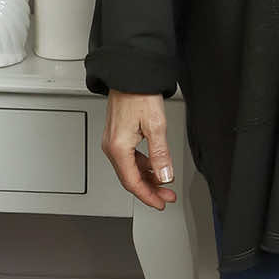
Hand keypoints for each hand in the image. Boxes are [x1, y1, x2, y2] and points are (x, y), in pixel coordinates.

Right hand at [101, 90, 178, 210]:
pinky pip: (129, 158)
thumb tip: (164, 176)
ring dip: (147, 178)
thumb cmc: (139, 95)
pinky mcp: (117, 135)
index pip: (132, 182)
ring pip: (130, 169)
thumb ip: (160, 155)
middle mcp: (111, 146)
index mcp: (118, 147)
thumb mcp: (156, 126)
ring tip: (164, 183)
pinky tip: (154, 167)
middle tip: (166, 197)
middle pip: (130, 178)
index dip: (148, 196)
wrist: (130, 75)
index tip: (160, 203)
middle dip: (150, 190)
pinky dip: (143, 166)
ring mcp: (113, 141)